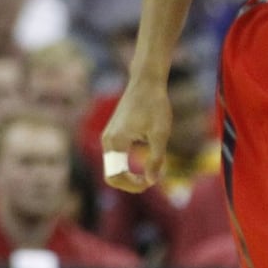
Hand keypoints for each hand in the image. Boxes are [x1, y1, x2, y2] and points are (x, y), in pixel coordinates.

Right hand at [101, 75, 171, 191]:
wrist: (146, 81)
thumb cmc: (155, 104)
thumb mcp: (160, 133)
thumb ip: (156, 159)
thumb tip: (151, 181)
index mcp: (116, 141)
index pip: (114, 176)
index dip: (131, 186)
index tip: (150, 183)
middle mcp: (108, 140)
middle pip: (112, 174)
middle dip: (130, 182)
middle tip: (151, 181)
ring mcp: (109, 136)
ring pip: (114, 166)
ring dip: (129, 174)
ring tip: (151, 172)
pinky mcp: (114, 133)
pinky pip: (116, 157)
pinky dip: (128, 164)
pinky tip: (146, 159)